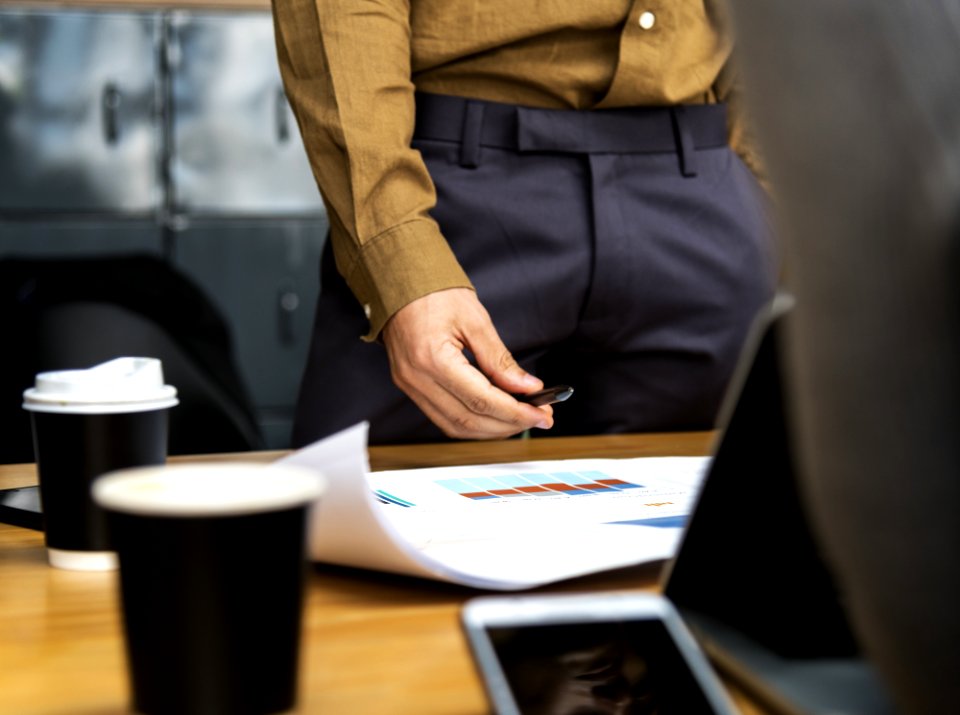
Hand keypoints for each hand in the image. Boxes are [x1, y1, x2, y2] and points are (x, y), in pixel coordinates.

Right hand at [381, 288, 553, 438]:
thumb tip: (527, 387)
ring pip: (455, 426)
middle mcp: (416, 379)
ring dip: (492, 429)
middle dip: (509, 424)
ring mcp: (410, 386)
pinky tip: (494, 414)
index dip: (516, 412)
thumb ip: (500, 359)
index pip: (482, 400)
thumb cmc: (435, 293)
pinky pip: (443, 417)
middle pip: (469, 420)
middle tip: (540, 417)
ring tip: (520, 418)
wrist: (400, 283)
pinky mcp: (411, 388)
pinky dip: (473, 422)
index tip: (543, 414)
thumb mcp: (475, 320)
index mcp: (433, 359)